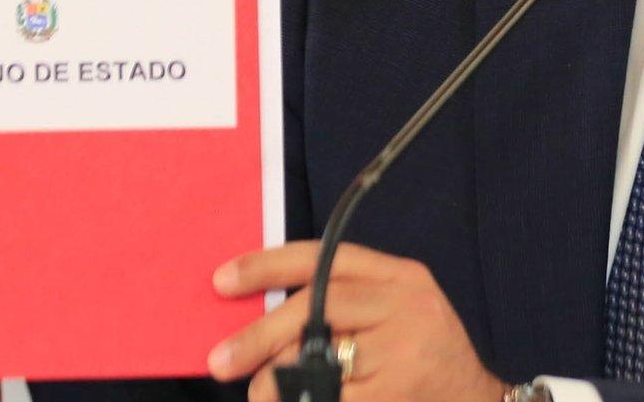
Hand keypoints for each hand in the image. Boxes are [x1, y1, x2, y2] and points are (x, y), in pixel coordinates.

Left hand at [207, 241, 504, 401]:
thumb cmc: (421, 363)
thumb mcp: (391, 317)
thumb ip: (339, 309)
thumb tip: (258, 322)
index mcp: (400, 277)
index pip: (325, 257)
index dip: (268, 265)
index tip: (223, 280)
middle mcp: (407, 305)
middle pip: (319, 305)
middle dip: (260, 334)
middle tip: (221, 359)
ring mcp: (406, 350)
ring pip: (322, 357)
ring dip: (278, 380)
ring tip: (260, 394)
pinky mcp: (399, 391)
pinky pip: (335, 396)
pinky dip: (306, 401)